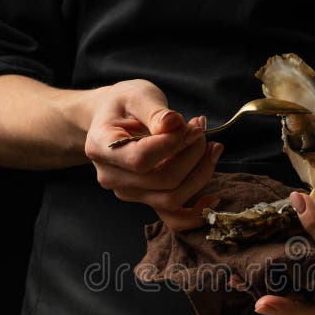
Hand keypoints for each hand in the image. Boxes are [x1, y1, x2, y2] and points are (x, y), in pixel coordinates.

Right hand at [84, 79, 222, 229]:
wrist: (113, 119)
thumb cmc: (124, 104)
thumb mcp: (138, 95)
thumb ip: (155, 111)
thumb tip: (173, 124)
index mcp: (101, 147)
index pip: (141, 158)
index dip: (174, 145)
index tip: (194, 126)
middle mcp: (111, 176)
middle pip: (162, 180)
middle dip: (193, 155)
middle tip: (201, 130)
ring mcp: (128, 192)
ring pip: (172, 198)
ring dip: (200, 174)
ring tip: (212, 147)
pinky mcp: (146, 200)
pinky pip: (173, 218)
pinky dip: (195, 213)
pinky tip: (214, 197)